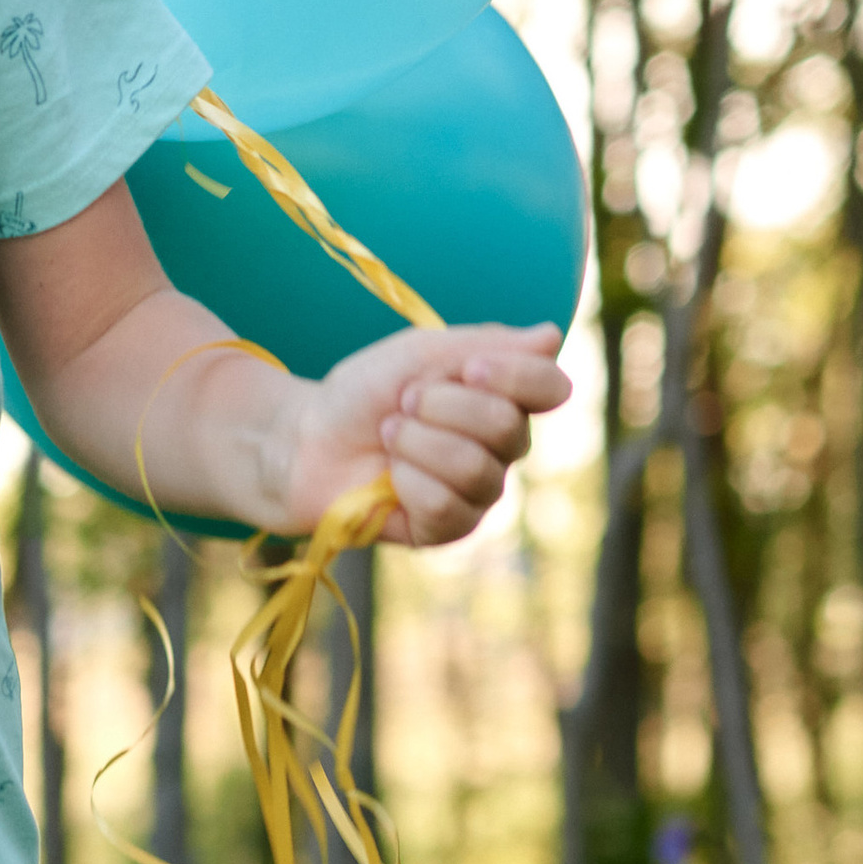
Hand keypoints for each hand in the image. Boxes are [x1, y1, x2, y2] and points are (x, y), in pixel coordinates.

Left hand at [273, 320, 567, 546]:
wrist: (308, 437)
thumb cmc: (364, 392)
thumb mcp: (418, 353)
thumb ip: (484, 344)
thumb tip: (554, 335)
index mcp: (502, 396)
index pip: (551, 387)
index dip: (516, 377)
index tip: (468, 369)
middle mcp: (502, 446)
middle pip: (507, 427)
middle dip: (440, 407)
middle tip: (402, 402)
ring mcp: (479, 489)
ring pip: (474, 468)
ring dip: (416, 442)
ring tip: (389, 435)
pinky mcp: (451, 527)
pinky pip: (447, 506)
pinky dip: (407, 481)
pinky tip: (389, 476)